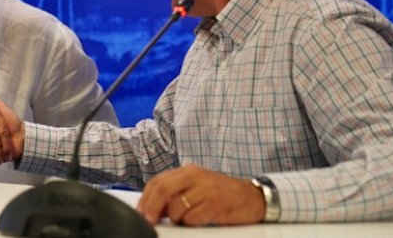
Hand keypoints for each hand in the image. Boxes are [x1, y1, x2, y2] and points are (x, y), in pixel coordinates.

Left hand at [136, 164, 264, 225]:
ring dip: (175, 218)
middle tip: (148, 220)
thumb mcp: (196, 186)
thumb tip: (152, 208)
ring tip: (186, 218)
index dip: (145, 198)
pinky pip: (192, 217)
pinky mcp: (216, 204)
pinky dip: (191, 222)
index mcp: (187, 171)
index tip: (140, 212)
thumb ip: (176, 192)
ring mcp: (206, 189)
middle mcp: (195, 176)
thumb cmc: (221, 193)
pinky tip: (199, 220)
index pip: (158, 181)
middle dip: (151, 208)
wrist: (252, 197)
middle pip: (162, 189)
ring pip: (176, 206)